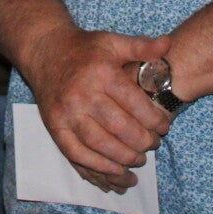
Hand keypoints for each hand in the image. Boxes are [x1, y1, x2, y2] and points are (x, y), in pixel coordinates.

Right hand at [19, 27, 171, 191]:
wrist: (45, 51)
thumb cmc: (84, 49)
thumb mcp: (113, 41)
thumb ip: (141, 46)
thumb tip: (167, 44)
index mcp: (101, 73)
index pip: (134, 103)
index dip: (155, 119)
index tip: (165, 127)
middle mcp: (82, 94)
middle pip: (119, 128)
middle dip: (143, 141)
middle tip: (153, 144)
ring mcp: (66, 113)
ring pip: (100, 145)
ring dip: (124, 159)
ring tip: (139, 160)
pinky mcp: (55, 126)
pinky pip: (77, 154)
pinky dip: (98, 168)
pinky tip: (114, 172)